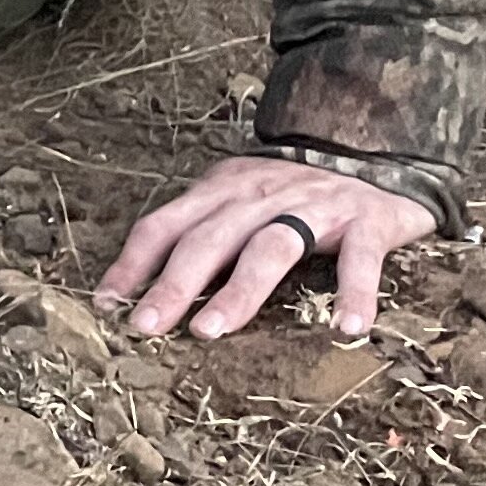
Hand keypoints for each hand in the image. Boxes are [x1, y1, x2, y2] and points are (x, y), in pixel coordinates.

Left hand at [96, 154, 432, 341]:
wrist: (378, 154)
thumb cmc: (294, 194)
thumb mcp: (238, 201)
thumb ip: (201, 235)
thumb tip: (145, 287)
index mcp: (222, 189)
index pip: (165, 224)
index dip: (133, 262)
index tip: (107, 303)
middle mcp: (261, 194)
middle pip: (208, 239)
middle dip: (173, 284)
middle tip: (146, 326)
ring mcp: (315, 206)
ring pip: (270, 248)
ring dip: (238, 291)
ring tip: (210, 331)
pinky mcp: (367, 221)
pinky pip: (360, 259)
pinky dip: (355, 293)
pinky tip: (347, 329)